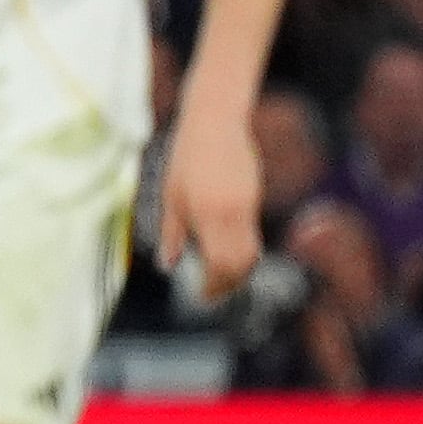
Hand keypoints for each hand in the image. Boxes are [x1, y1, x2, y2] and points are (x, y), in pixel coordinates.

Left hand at [158, 105, 265, 298]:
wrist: (215, 126)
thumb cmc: (186, 160)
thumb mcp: (171, 198)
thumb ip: (171, 235)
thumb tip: (168, 266)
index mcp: (209, 215)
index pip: (220, 265)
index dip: (214, 286)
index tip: (203, 297)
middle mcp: (233, 214)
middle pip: (241, 264)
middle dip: (228, 284)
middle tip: (211, 294)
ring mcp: (248, 206)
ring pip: (251, 251)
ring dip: (237, 270)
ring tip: (217, 280)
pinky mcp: (254, 199)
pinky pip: (252, 235)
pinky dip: (241, 251)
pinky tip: (224, 254)